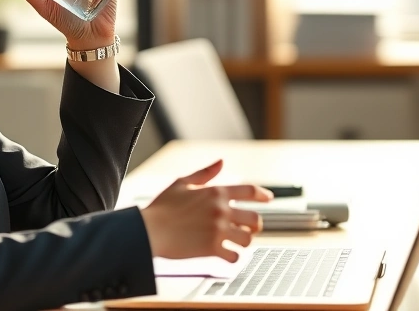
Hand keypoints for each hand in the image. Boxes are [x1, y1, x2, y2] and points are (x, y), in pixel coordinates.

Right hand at [139, 160, 272, 261]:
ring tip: (236, 242)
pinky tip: (227, 255)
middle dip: (255, 225)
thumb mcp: (181, 183)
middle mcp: (221, 210)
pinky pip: (235, 256)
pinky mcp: (212, 248)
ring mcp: (218, 230)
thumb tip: (221, 162)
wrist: (149, 230)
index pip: (249, 191)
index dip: (262, 194)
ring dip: (244, 241)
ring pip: (247, 239)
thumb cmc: (162, 207)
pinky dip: (233, 257)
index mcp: (216, 192)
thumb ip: (204, 173)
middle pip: (255, 219)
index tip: (269, 198)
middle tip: (249, 228)